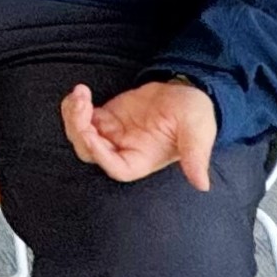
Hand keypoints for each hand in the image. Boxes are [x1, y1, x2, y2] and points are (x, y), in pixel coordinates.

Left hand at [62, 80, 219, 191]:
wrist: (189, 91)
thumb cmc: (196, 115)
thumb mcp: (198, 133)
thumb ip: (196, 157)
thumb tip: (202, 185)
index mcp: (143, 160)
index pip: (116, 168)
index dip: (100, 154)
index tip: (91, 134)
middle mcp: (123, 151)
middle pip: (89, 151)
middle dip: (80, 129)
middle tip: (83, 105)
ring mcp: (111, 134)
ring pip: (80, 134)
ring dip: (74, 115)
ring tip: (81, 94)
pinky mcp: (105, 117)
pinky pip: (80, 117)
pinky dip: (74, 106)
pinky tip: (80, 93)